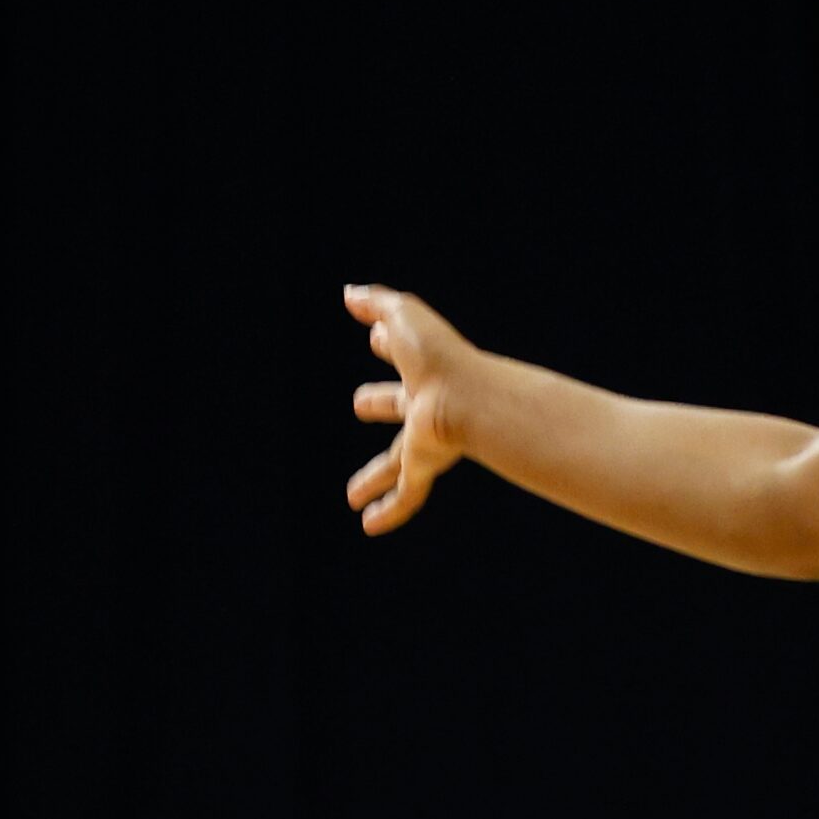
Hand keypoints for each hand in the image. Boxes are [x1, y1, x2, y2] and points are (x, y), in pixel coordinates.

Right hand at [344, 282, 480, 533]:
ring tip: (352, 496)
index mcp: (423, 367)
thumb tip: (351, 292)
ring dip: (375, 477)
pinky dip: (390, 511)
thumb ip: (377, 303)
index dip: (390, 344)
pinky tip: (369, 526)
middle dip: (381, 401)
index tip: (378, 339)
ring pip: (397, 463)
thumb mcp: (404, 317)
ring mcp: (427, 438)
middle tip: (360, 403)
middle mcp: (426, 404)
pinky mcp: (426, 464)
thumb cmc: (439, 356)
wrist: (467, 398)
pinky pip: (407, 495)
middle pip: (398, 405)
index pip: (403, 355)